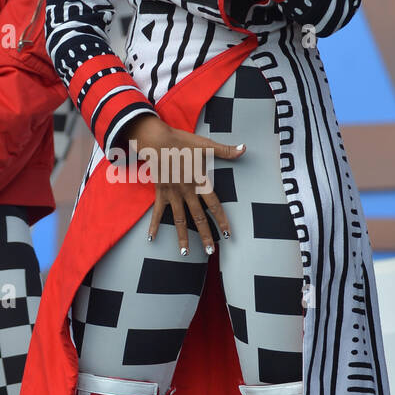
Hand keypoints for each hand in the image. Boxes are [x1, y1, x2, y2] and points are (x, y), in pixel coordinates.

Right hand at [117, 112, 245, 254]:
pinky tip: (151, 238)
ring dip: (182, 237)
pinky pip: (157, 212)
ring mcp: (173, 194)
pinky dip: (154, 225)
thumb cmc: (182, 142)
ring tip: (185, 254)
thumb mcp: (205, 145)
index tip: (227, 234)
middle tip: (210, 251)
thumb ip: (225, 150)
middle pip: (198, 218)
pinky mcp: (161, 193)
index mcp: (199, 182)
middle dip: (205, 235)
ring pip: (179, 220)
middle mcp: (187, 191)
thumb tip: (244, 148)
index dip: (221, 220)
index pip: (214, 205)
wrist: (157, 140)